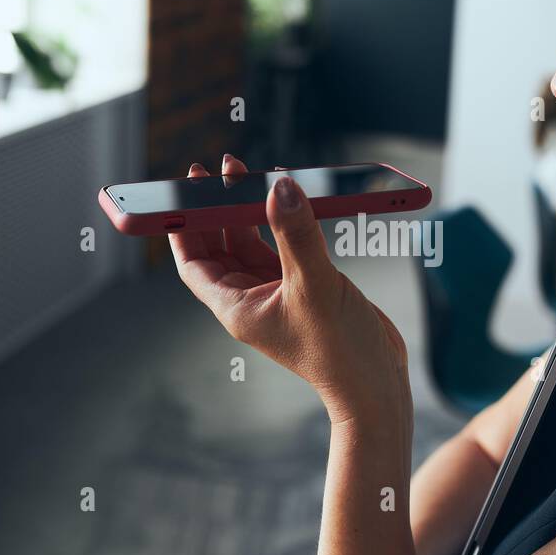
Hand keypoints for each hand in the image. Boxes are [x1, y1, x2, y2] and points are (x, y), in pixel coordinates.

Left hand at [168, 154, 409, 423]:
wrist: (377, 382)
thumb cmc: (340, 351)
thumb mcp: (315, 286)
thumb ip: (297, 234)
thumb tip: (280, 188)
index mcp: (238, 308)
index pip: (193, 264)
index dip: (182, 227)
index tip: (179, 191)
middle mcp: (252, 300)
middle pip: (220, 247)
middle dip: (214, 209)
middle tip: (213, 171)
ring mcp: (279, 293)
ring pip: (251, 242)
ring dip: (248, 209)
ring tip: (246, 173)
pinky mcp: (306, 287)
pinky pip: (284, 245)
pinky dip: (283, 220)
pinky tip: (289, 196)